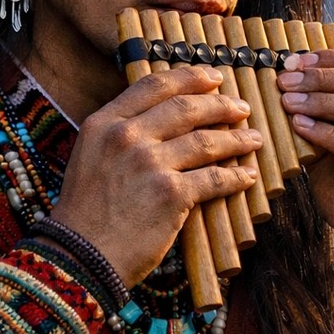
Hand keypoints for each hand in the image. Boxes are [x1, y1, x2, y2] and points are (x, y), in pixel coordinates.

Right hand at [48, 66, 259, 285]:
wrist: (79, 256)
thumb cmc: (85, 212)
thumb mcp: (90, 157)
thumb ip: (120, 134)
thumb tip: (159, 120)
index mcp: (105, 123)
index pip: (153, 86)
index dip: (189, 77)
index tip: (214, 78)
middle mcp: (126, 136)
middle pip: (185, 108)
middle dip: (220, 105)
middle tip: (240, 108)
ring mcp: (150, 164)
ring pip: (205, 141)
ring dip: (236, 139)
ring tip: (254, 139)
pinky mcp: (170, 194)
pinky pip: (214, 178)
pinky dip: (235, 177)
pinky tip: (247, 176)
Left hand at [277, 50, 333, 279]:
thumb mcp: (329, 150)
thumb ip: (316, 122)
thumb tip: (283, 91)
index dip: (331, 58)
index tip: (294, 61)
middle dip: (321, 76)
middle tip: (285, 80)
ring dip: (322, 101)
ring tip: (289, 101)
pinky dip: (328, 134)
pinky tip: (302, 127)